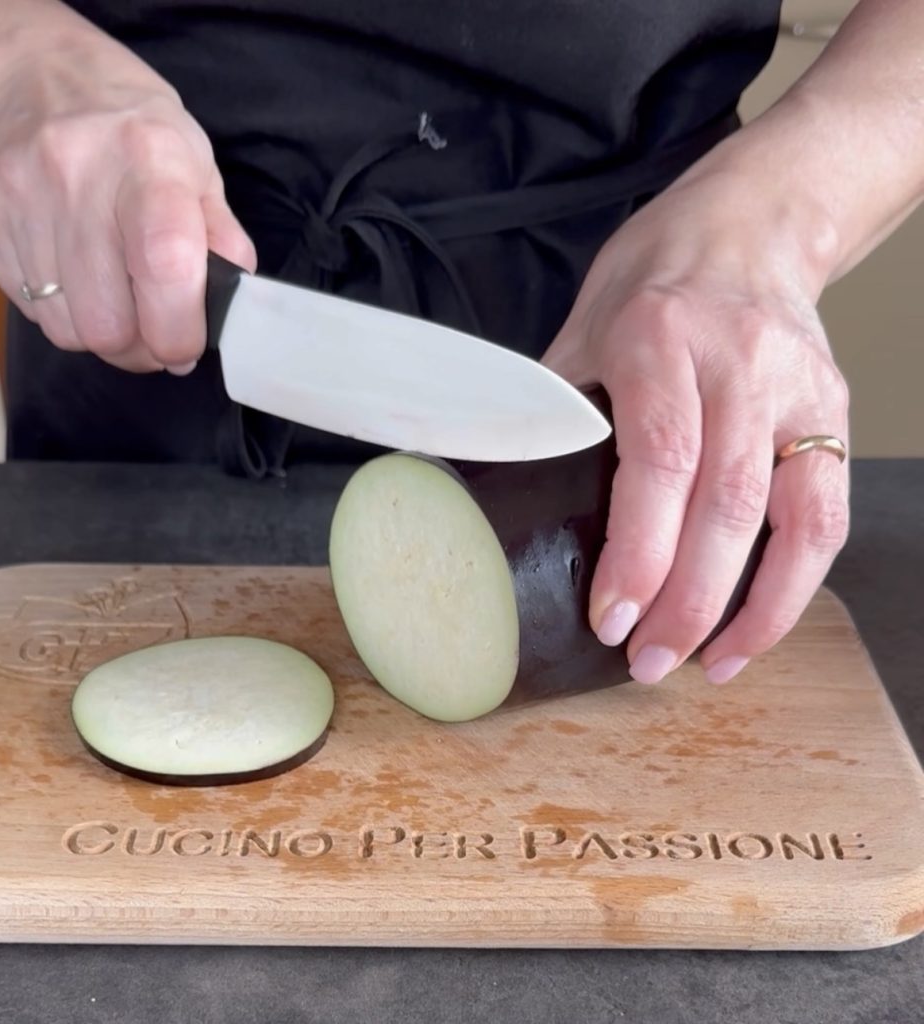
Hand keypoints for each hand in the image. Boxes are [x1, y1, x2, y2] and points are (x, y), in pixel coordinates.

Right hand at [0, 37, 254, 372]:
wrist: (38, 77)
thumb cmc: (134, 134)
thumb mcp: (199, 170)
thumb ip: (223, 241)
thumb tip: (233, 309)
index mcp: (148, 158)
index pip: (164, 267)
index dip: (178, 331)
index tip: (186, 347)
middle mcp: (75, 171)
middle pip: (106, 322)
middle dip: (138, 348)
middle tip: (154, 332)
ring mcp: (18, 193)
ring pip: (66, 328)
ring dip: (100, 334)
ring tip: (118, 302)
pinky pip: (31, 308)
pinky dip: (62, 310)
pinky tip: (77, 276)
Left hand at [543, 159, 849, 684]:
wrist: (751, 224)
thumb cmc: (655, 277)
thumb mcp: (584, 325)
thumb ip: (553, 407)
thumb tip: (495, 483)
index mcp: (658, 340)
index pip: (658, 460)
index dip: (638, 550)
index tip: (611, 615)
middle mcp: (738, 365)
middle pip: (724, 503)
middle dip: (685, 600)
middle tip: (646, 662)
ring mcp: (796, 390)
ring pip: (788, 518)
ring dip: (746, 608)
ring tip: (701, 665)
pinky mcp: (833, 413)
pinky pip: (825, 514)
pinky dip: (794, 584)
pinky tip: (754, 629)